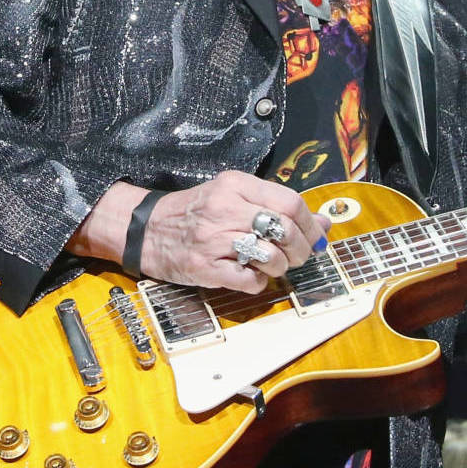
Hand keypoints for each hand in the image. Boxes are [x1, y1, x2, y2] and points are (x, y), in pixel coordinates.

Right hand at [141, 170, 330, 292]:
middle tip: (298, 256)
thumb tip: (323, 223)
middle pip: (285, 229)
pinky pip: (249, 280)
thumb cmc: (193, 213)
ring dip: (280, 267)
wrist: (143, 229)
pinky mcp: (203, 267)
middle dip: (300, 249)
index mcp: (234, 185)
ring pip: (271, 256)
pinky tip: (251, 275)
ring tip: (271, 265)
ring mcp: (213, 239)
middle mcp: (224, 209)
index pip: (290, 202)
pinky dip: (259, 282)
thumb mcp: (232, 196)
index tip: (317, 237)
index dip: (311, 224)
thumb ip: (275, 206)